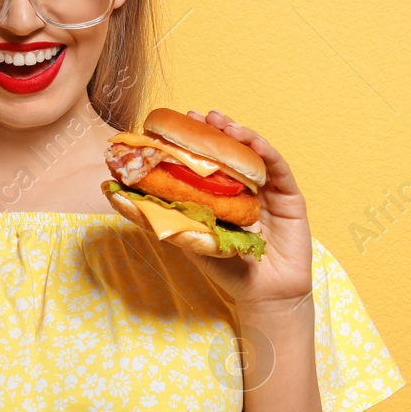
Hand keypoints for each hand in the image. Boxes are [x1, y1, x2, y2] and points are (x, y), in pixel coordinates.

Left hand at [181, 109, 313, 314]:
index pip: (210, 160)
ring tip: (222, 123)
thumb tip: (120, 196)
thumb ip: (165, 218)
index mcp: (224, 194)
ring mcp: (269, 190)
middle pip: (232, 150)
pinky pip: (279, 169)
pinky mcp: (290, 198)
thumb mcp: (192, 240)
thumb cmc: (229, 270)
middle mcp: (246, 188)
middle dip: (215, 130)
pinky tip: (252, 142)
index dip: (196, 140)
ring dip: (240, 134)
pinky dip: (266, 152)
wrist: (264, 296)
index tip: (176, 123)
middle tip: (197, 115)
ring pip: (255, 154)